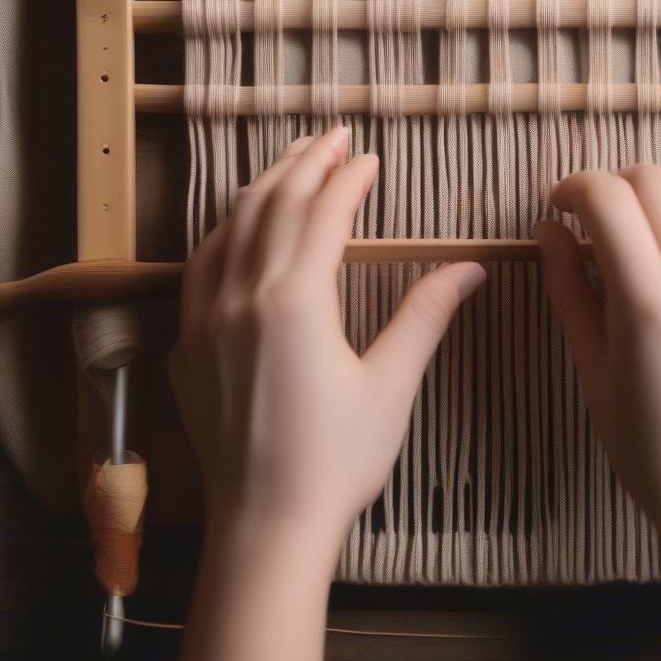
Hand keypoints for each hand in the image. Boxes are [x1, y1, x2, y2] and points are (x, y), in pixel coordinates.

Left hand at [170, 128, 484, 553]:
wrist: (265, 525)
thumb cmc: (336, 459)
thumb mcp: (391, 385)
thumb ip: (425, 315)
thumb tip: (471, 267)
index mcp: (296, 302)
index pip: (323, 215)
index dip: (349, 178)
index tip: (371, 157)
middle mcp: (244, 297)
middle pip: (273, 205)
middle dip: (305, 162)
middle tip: (333, 135)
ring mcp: (208, 318)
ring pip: (231, 226)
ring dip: (264, 185)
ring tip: (292, 160)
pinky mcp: (190, 342)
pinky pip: (203, 263)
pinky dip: (228, 228)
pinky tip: (241, 222)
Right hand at [535, 165, 660, 552]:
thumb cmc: (651, 449)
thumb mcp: (593, 370)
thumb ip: (568, 288)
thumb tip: (547, 227)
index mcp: (648, 304)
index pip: (607, 199)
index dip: (575, 186)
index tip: (562, 202)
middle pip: (655, 181)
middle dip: (617, 184)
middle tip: (602, 214)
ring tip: (652, 218)